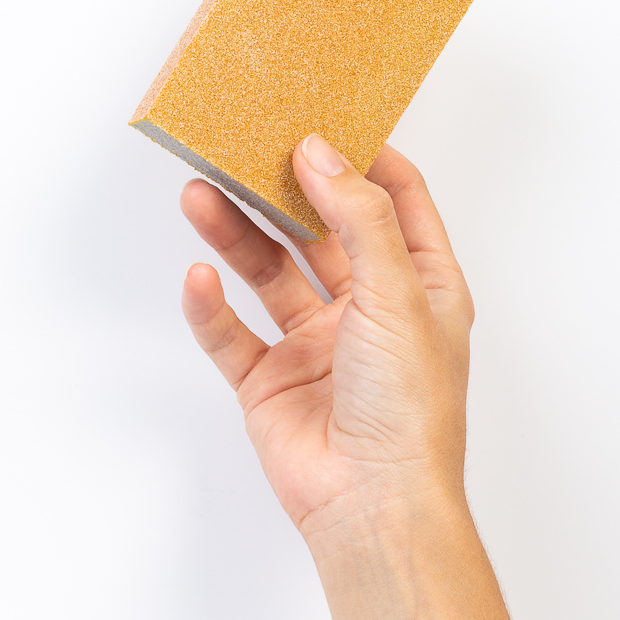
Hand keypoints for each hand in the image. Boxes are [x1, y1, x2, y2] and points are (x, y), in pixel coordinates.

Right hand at [180, 136, 472, 541]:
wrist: (373, 504)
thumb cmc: (409, 412)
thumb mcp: (399, 294)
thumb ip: (358, 218)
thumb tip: (321, 152)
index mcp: (421, 287)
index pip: (394, 202)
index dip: (361, 157)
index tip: (322, 115)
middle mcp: (369, 311)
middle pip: (319, 230)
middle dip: (281, 189)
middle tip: (243, 146)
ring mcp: (317, 345)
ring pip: (269, 273)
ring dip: (236, 234)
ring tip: (199, 193)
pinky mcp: (271, 382)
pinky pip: (232, 333)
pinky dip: (211, 306)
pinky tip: (198, 277)